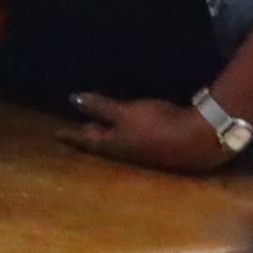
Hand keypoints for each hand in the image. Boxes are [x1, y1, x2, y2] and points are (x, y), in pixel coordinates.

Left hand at [62, 94, 237, 174]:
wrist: (197, 141)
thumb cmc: (155, 126)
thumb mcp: (125, 113)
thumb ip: (101, 107)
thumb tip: (73, 99)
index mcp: (112, 146)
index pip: (85, 141)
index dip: (70, 135)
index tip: (55, 135)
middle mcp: (125, 152)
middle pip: (102, 144)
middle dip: (90, 136)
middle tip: (79, 127)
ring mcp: (143, 151)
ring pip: (118, 143)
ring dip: (108, 135)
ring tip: (102, 126)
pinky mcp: (160, 145)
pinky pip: (134, 139)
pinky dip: (126, 132)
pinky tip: (132, 126)